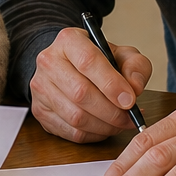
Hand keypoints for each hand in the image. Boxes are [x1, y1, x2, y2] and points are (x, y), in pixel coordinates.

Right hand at [29, 27, 152, 142]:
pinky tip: (104, 127)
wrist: (70, 66)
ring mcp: (40, 87)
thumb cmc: (98, 61)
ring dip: (104, 126)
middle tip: (129, 117)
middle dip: (111, 111)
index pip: (89, 61)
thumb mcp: (122, 55)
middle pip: (81, 93)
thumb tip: (135, 88)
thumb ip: (135, 66)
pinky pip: (70, 131)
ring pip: (76, 116)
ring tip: (120, 123)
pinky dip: (93, 135)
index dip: (112, 84)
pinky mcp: (40, 111)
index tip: (130, 100)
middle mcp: (49, 61)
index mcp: (69, 40)